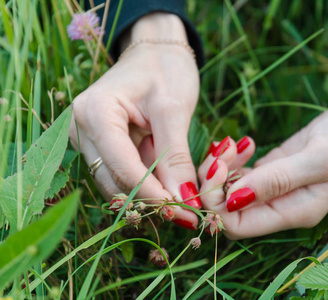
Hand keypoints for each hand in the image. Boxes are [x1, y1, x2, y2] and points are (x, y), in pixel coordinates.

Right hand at [70, 13, 199, 227]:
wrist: (156, 51)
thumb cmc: (165, 68)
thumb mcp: (174, 109)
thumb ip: (175, 155)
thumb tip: (184, 199)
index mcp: (95, 112)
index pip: (122, 167)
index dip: (153, 194)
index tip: (184, 212)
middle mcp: (82, 128)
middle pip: (115, 180)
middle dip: (152, 199)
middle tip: (188, 213)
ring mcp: (88, 138)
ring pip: (117, 183)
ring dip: (150, 195)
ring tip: (184, 201)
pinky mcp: (101, 145)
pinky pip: (122, 173)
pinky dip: (147, 184)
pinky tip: (171, 187)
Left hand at [198, 92, 327, 238]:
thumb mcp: (321, 158)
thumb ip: (279, 180)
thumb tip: (234, 199)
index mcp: (294, 213)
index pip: (238, 225)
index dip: (217, 203)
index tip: (218, 168)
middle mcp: (282, 206)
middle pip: (228, 210)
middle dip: (214, 183)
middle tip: (220, 151)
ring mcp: (276, 188)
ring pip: (231, 191)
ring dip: (221, 168)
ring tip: (228, 143)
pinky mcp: (274, 169)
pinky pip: (241, 174)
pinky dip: (232, 160)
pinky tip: (241, 143)